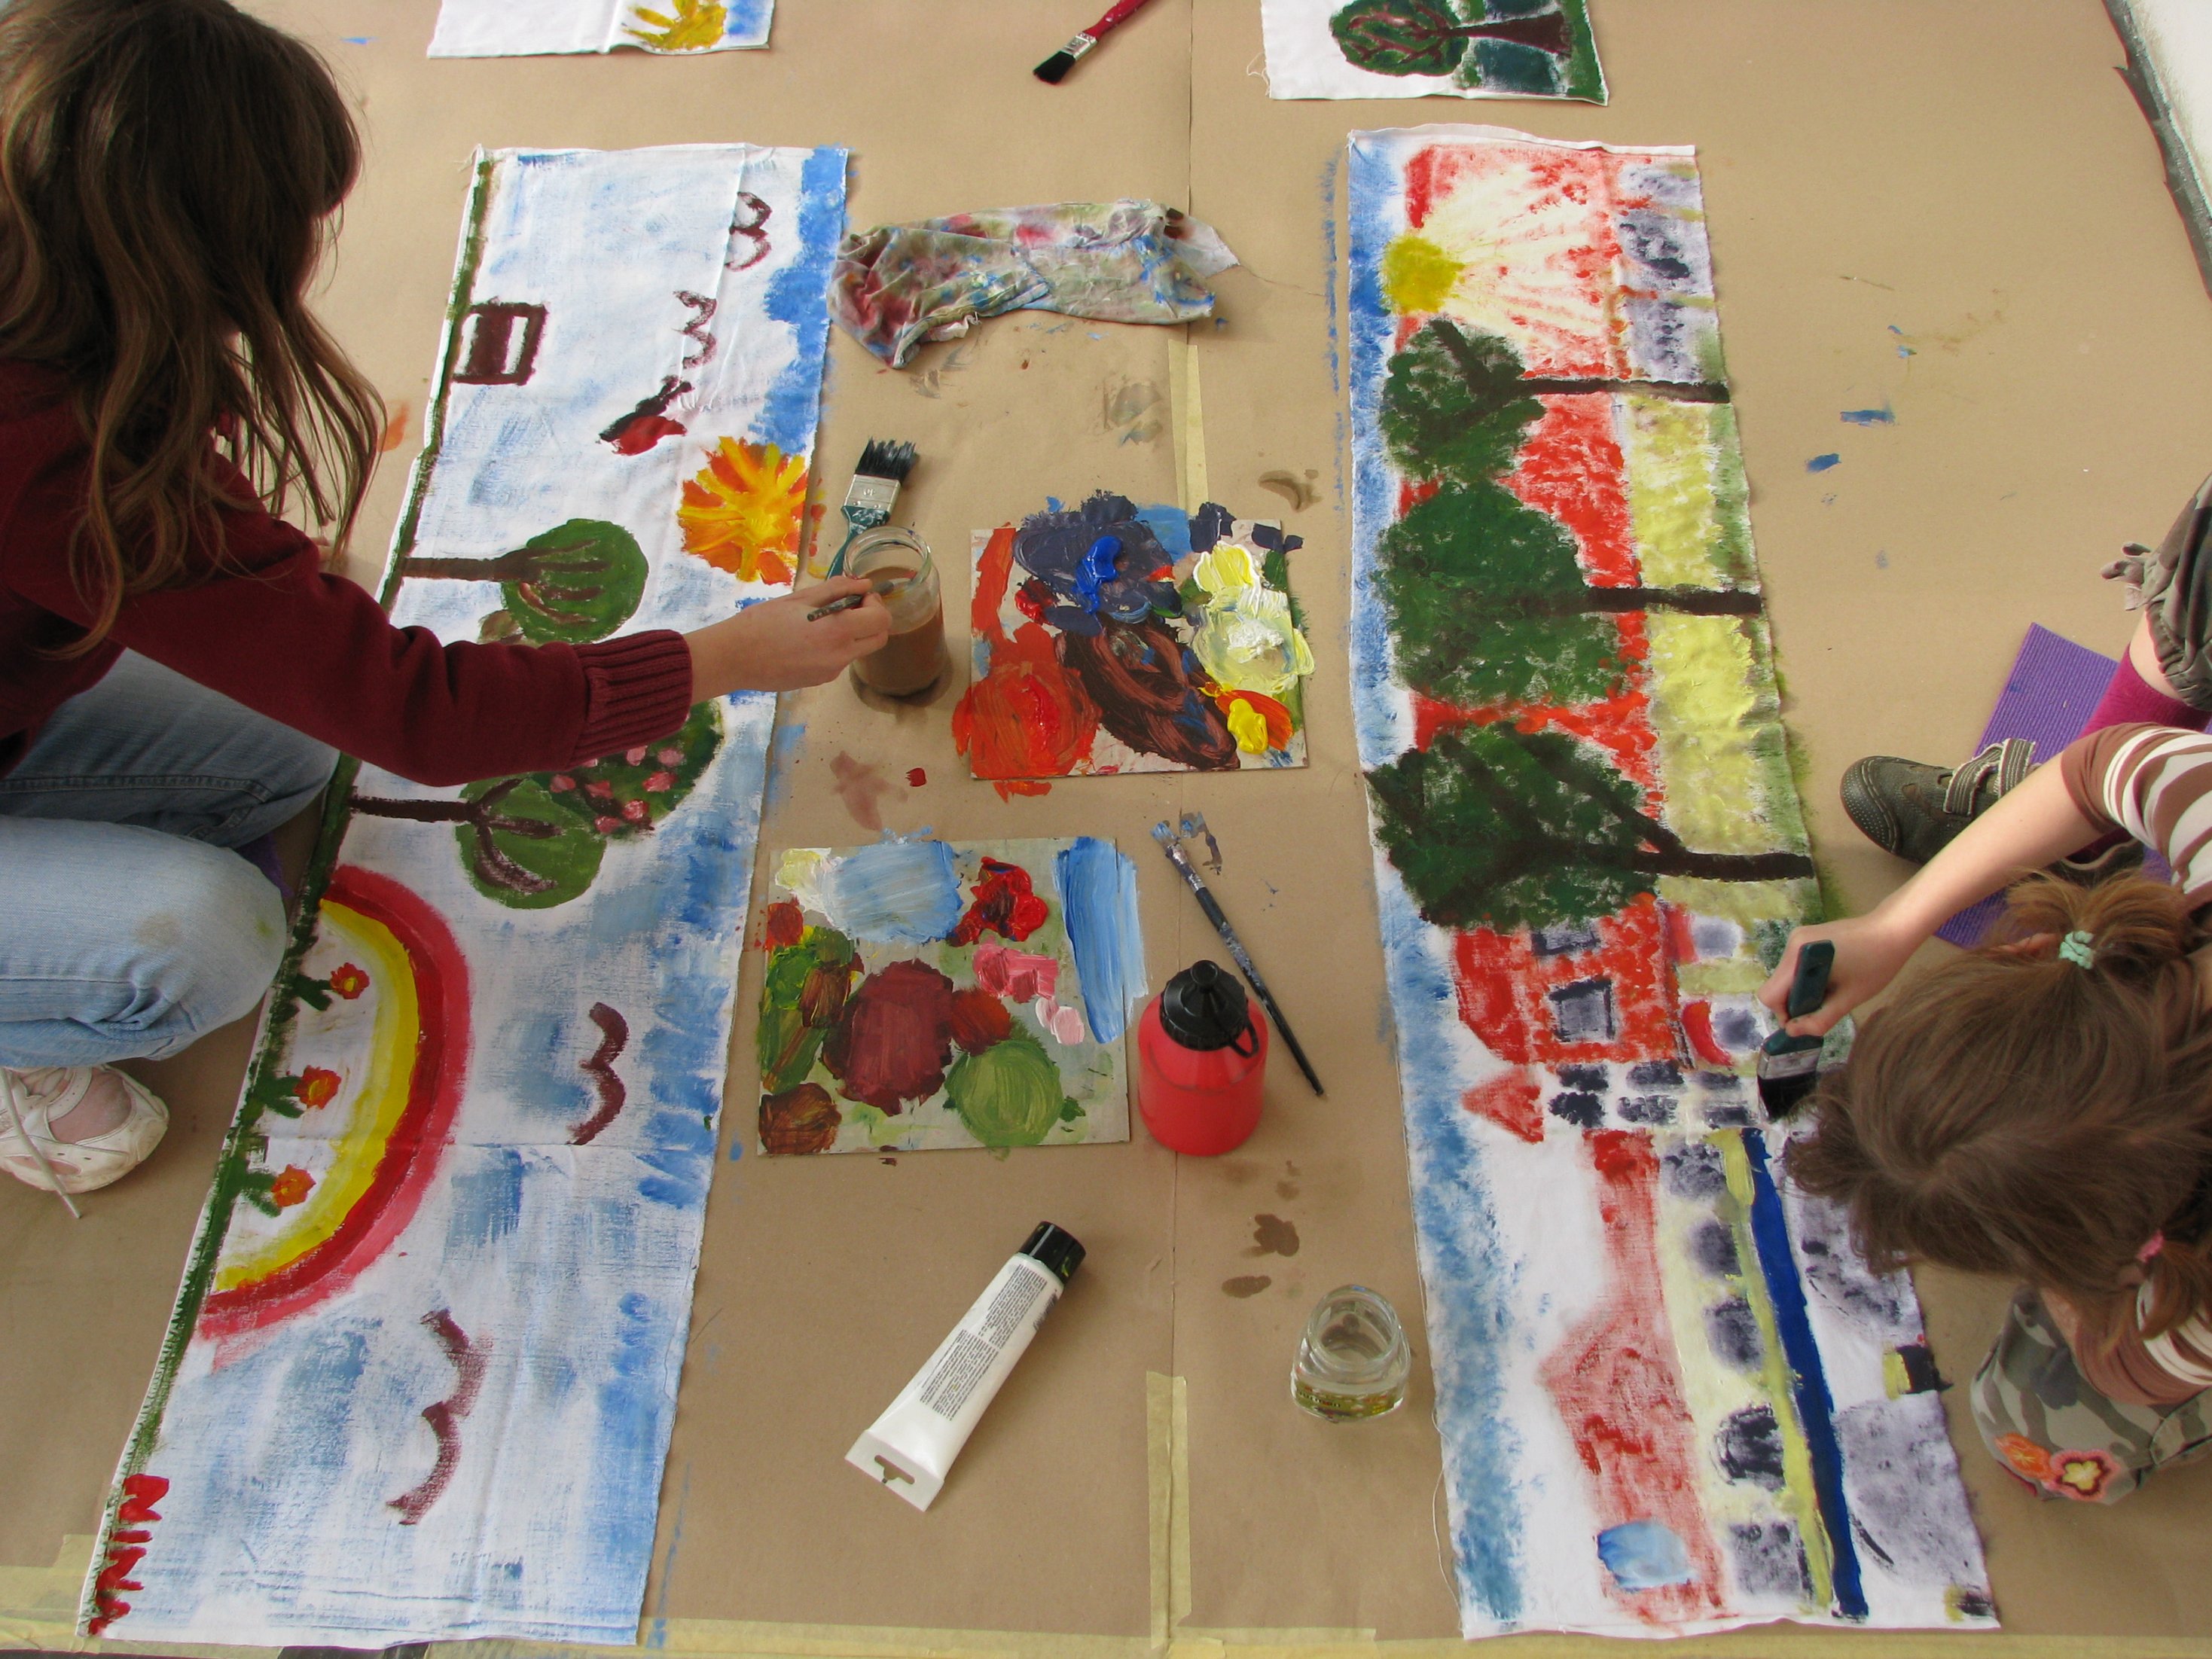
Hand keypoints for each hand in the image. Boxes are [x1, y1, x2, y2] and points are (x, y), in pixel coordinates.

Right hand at [683, 577, 891, 696]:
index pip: (881, 620)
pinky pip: (840, 660)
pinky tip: (809, 638)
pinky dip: (837, 646)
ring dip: (853, 633)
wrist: (734, 659)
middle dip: (871, 619)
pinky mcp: (820, 680)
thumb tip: (863, 583)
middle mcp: (840, 656)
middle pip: (878, 639)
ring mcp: (831, 672)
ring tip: (822, 620)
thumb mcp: (799, 598)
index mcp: (837, 632)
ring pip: (859, 650)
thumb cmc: (762, 623)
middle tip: (848, 605)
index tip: (858, 594)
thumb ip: (836, 590)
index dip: (875, 603)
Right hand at [1756, 912, 1918, 1038]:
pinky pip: (1794, 966)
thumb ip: (1820, 1019)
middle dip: (1795, 1002)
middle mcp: (1792, 944)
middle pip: (1776, 985)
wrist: (1893, 929)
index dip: (1784, 1013)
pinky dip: (1805, 978)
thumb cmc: (1876, 964)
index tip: (1807, 1019)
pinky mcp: (1805, 936)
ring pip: (1785, 976)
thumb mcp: (1850, 998)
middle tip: (1824, 1006)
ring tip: (1830, 990)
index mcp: (1799, 956)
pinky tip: (1830, 977)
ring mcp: (1797, 937)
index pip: (1770, 994)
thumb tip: (1793, 1032)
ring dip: (1801, 990)